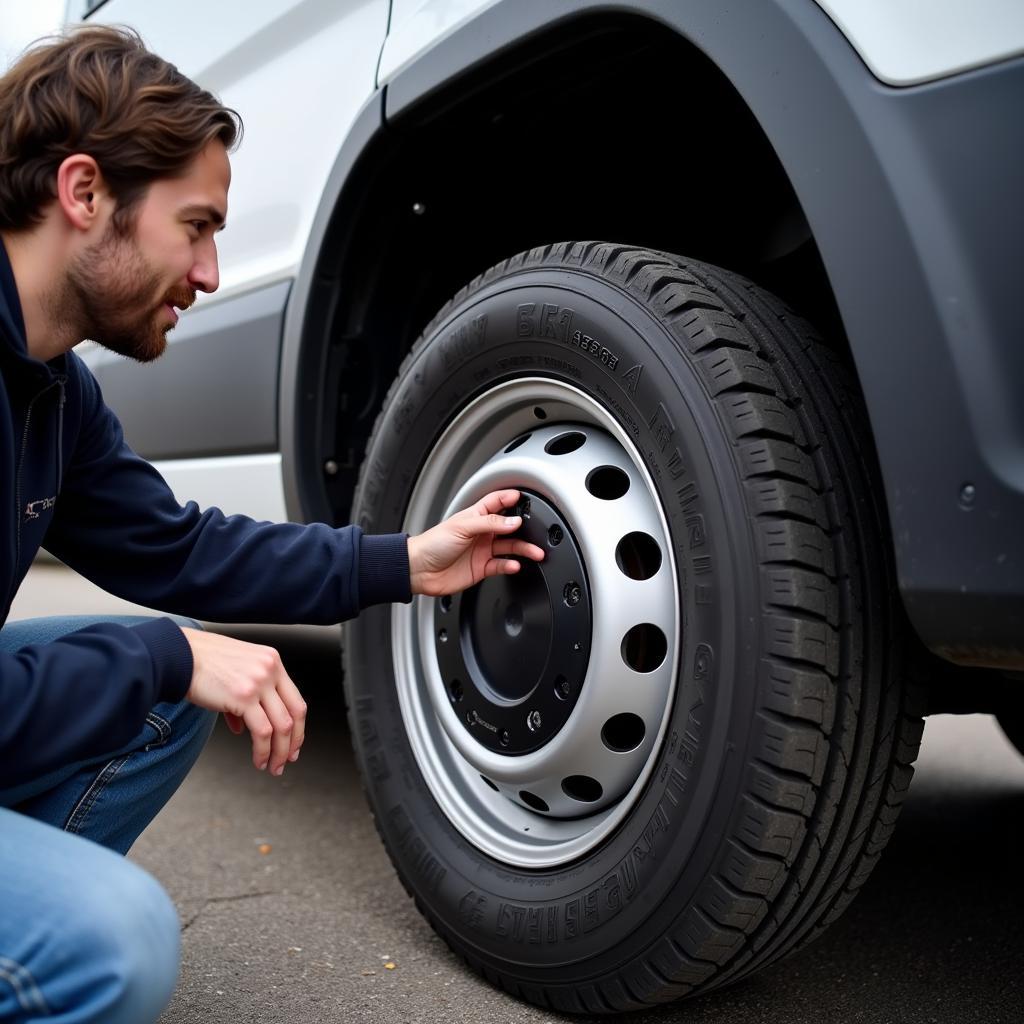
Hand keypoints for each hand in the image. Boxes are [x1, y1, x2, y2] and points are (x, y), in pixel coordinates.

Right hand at [180, 628, 306, 775]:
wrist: (177, 655)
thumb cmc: (200, 662)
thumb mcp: (234, 671)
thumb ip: (245, 696)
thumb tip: (242, 726)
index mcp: (272, 660)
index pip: (295, 698)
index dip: (298, 725)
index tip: (294, 742)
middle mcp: (270, 669)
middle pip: (295, 713)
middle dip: (293, 742)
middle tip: (288, 759)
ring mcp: (259, 682)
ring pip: (282, 726)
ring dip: (279, 752)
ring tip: (273, 766)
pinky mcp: (244, 697)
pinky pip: (262, 731)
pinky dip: (263, 751)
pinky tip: (259, 760)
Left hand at [407, 488, 545, 595]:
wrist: (419, 570)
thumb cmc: (433, 543)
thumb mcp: (462, 527)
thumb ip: (490, 523)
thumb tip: (513, 521)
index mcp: (475, 516)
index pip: (497, 502)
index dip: (511, 498)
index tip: (527, 499)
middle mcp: (482, 532)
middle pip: (509, 527)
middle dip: (525, 530)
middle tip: (539, 534)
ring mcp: (482, 550)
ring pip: (510, 548)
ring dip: (524, 550)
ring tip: (535, 553)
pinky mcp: (482, 568)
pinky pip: (501, 565)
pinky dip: (510, 565)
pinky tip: (514, 565)